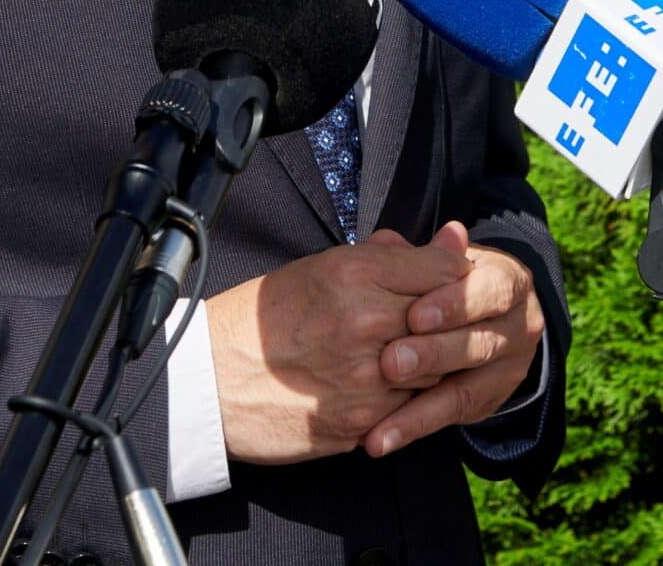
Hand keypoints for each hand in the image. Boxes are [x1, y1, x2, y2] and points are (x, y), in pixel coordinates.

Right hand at [206, 228, 473, 463]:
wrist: (211, 381)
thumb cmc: (262, 319)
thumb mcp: (320, 268)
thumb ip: (388, 256)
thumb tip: (450, 241)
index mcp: (355, 273)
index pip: (444, 270)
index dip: (451, 277)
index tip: (445, 283)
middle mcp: (367, 322)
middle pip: (447, 320)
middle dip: (445, 321)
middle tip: (429, 322)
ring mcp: (367, 376)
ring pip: (435, 368)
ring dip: (428, 362)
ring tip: (401, 353)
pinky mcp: (361, 421)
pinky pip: (409, 408)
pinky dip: (404, 397)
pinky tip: (380, 385)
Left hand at [362, 221, 543, 457]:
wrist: (482, 311)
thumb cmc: (448, 277)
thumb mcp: (440, 261)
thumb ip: (421, 257)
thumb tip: (405, 241)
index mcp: (510, 282)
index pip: (490, 291)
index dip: (454, 304)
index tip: (414, 315)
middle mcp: (519, 327)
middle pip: (479, 344)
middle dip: (433, 355)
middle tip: (390, 363)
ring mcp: (508, 370)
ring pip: (466, 390)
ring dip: (418, 408)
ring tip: (378, 422)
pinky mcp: (489, 402)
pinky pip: (450, 417)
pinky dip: (411, 428)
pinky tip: (378, 440)